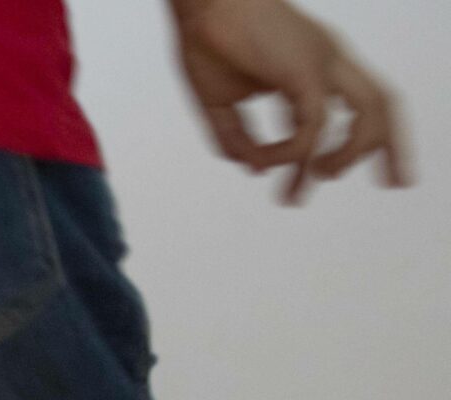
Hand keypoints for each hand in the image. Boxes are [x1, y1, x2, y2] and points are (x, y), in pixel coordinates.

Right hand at [177, 0, 409, 201]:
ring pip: (373, 108)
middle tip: (397, 185)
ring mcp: (323, 62)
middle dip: (394, 147)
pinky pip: (313, 126)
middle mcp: (328, 61)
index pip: (348, 108)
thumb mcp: (219, 103)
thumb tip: (255, 169)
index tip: (311, 184)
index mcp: (313, 65)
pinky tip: (265, 161)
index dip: (345, 147)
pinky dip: (291, 153)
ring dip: (357, 151)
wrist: (200, 0)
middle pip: (382, 103)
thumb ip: (236, 139)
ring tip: (322, 178)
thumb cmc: (207, 40)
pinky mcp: (306, 70)